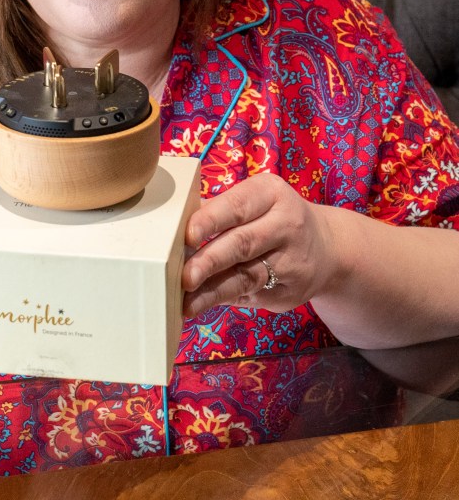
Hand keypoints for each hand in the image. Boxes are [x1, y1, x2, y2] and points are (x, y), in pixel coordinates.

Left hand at [182, 174, 335, 317]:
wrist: (327, 248)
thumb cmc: (273, 218)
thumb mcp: (256, 201)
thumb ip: (219, 210)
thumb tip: (172, 223)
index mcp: (271, 194)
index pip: (237, 206)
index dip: (211, 220)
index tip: (187, 234)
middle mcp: (286, 225)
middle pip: (243, 243)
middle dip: (210, 260)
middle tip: (184, 275)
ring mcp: (291, 262)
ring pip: (246, 276)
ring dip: (213, 290)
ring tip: (187, 300)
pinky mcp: (289, 291)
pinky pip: (250, 296)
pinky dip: (222, 301)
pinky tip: (199, 305)